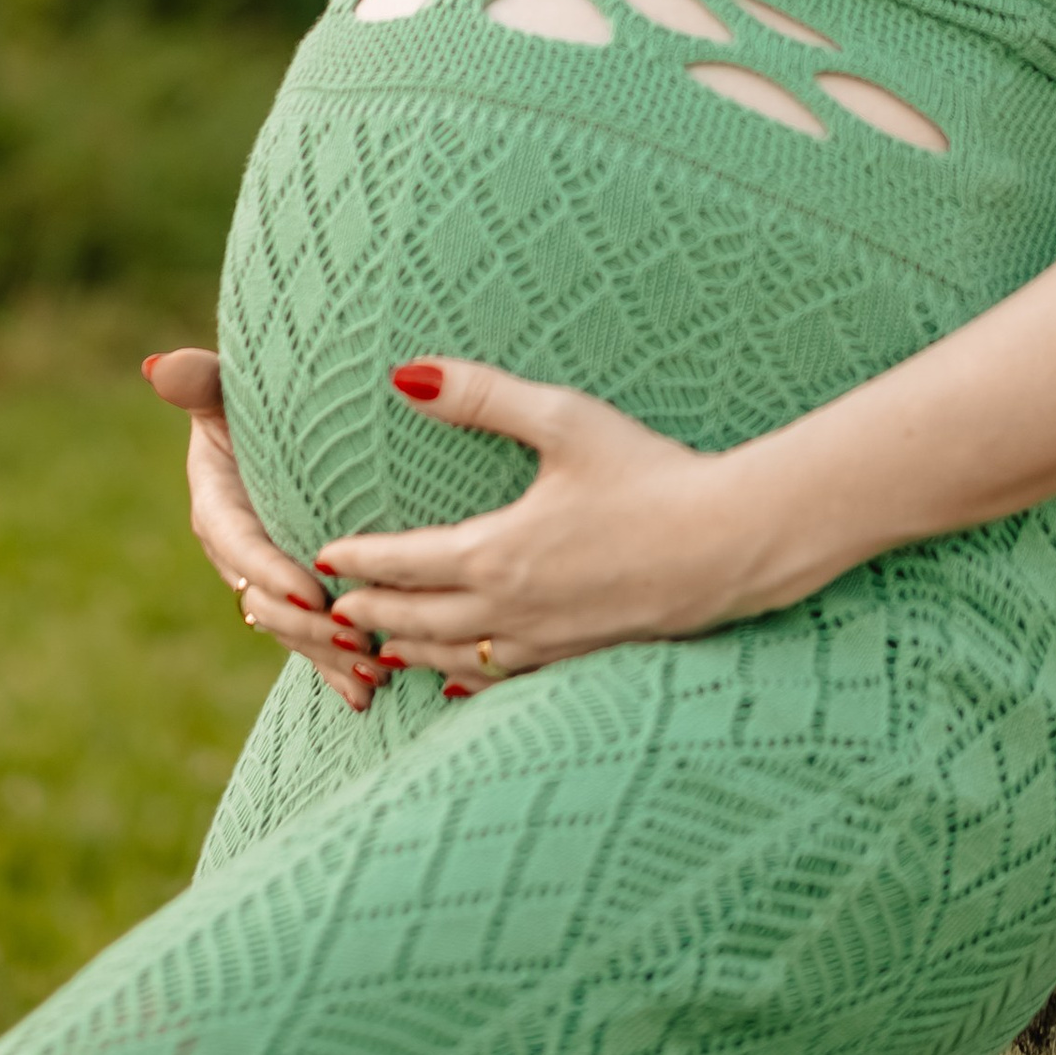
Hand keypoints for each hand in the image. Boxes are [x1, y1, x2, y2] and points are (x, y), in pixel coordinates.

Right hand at [142, 348, 387, 710]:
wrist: (290, 424)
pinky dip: (335, 670)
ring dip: (327, 656)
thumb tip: (158, 366)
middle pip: (267, 601)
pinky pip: (312, 641)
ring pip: (292, 630)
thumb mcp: (229, 389)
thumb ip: (201, 381)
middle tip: (357, 639)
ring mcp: (268, 579)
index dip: (272, 572)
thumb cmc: (260, 395)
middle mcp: (238, 551)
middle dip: (309, 627)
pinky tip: (366, 698)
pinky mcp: (298, 597)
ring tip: (371, 672)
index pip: (241, 545)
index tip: (312, 592)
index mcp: (217, 505)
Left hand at [315, 358, 749, 685]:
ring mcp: (546, 641)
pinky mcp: (580, 655)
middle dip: (370, 614)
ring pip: (455, 659)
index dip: (360, 559)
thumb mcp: (564, 421)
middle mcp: (511, 609)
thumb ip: (482, 397)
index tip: (324, 553)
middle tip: (330, 609)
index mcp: (498, 552)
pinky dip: (466, 677)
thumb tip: (406, 375)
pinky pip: (504, 678)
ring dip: (409, 652)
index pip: (404, 563)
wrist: (731, 544)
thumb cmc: (652, 474)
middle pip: (417, 620)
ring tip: (379, 649)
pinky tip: (461, 680)